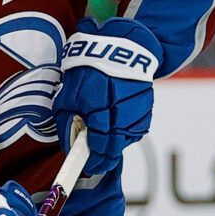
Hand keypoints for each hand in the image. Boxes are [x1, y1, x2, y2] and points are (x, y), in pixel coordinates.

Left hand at [56, 16, 159, 175]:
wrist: (119, 48)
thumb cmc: (88, 70)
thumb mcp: (68, 95)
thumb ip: (68, 123)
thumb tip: (70, 147)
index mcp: (97, 105)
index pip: (98, 144)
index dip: (93, 160)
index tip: (88, 167)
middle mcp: (120, 109)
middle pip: (114, 147)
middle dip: (104, 159)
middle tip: (96, 164)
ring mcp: (136, 110)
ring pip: (126, 140)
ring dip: (115, 146)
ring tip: (104, 143)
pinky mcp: (146, 108)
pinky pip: (136, 130)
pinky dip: (125, 133)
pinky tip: (117, 127)